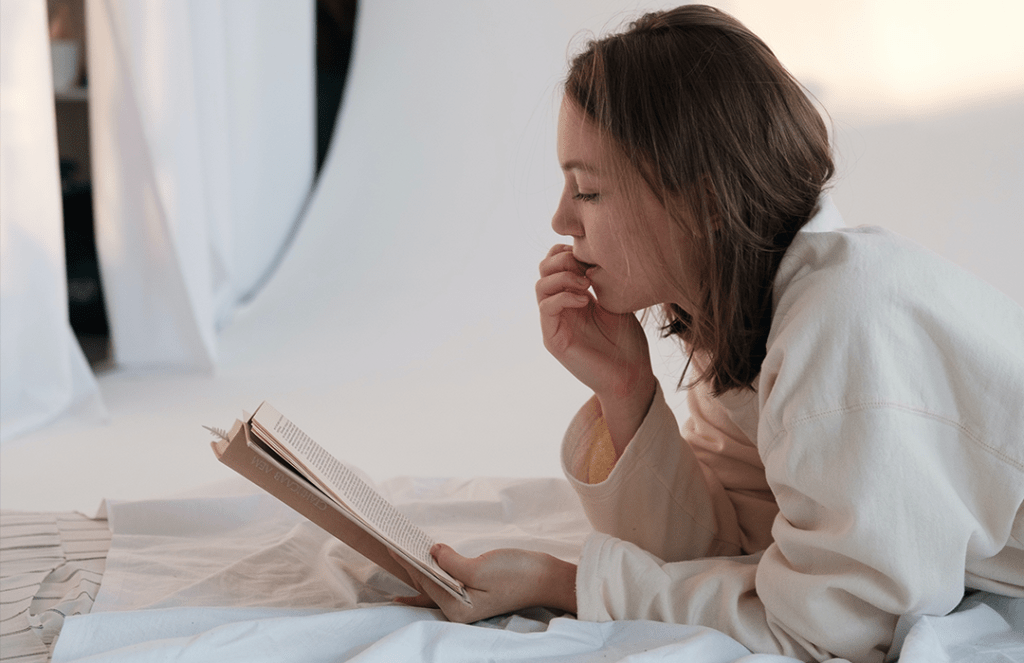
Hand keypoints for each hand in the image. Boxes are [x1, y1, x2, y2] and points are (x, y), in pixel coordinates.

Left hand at [390, 544, 576, 623]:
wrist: (545, 578)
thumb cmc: (516, 575)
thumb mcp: (480, 567)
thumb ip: (451, 562)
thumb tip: (432, 553)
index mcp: (457, 609)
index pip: (425, 583)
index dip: (409, 563)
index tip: (393, 547)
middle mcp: (458, 609)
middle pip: (426, 589)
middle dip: (409, 569)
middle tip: (388, 550)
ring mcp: (466, 602)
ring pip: (435, 586)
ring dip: (420, 571)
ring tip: (399, 559)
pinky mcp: (474, 592)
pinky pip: (447, 582)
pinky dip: (436, 572)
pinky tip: (425, 567)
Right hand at [536, 244, 656, 449]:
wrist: (631, 375)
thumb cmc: (628, 341)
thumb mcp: (615, 301)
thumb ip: (600, 279)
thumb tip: (592, 254)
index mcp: (572, 296)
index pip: (555, 262)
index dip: (568, 251)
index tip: (591, 255)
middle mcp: (559, 308)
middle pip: (544, 269)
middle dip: (563, 260)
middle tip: (587, 269)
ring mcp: (554, 323)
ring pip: (541, 286)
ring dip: (563, 277)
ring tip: (587, 284)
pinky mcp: (552, 338)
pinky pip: (546, 307)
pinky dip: (564, 296)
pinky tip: (586, 300)